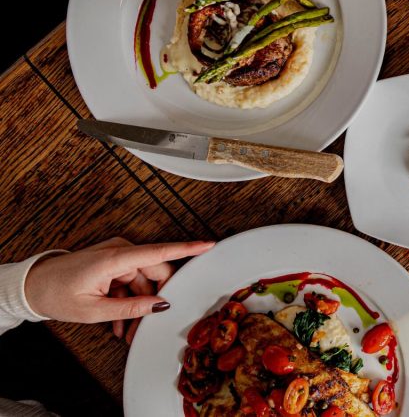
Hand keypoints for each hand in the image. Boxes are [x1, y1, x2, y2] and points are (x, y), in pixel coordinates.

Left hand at [25, 237, 213, 342]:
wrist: (33, 286)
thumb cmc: (56, 293)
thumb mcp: (94, 310)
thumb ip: (131, 307)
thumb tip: (160, 305)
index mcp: (115, 259)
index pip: (160, 252)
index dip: (187, 249)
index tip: (209, 244)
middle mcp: (120, 252)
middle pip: (155, 274)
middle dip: (154, 301)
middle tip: (146, 326)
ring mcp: (117, 256)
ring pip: (143, 283)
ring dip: (138, 306)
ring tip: (127, 330)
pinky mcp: (114, 263)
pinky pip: (131, 282)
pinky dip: (128, 300)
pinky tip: (120, 321)